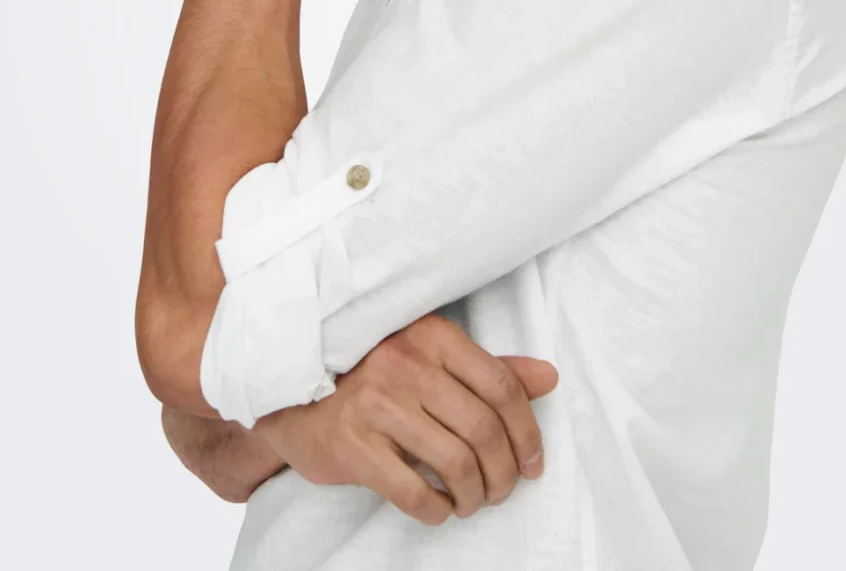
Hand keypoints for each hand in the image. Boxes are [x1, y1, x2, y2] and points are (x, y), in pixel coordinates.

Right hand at [251, 313, 557, 526]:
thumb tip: (549, 378)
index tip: (532, 462)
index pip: (500, 385)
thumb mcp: (431, 361)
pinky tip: (439, 508)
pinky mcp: (352, 444)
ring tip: (471, 501)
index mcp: (430, 335)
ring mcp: (375, 403)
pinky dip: (438, 510)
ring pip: (455, 462)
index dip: (527, 432)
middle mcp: (404, 362)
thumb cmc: (373, 380)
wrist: (295, 399)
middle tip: (502, 490)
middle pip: (482, 428)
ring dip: (474, 495)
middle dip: (504, 472)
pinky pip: (414, 491)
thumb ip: (489, 370)